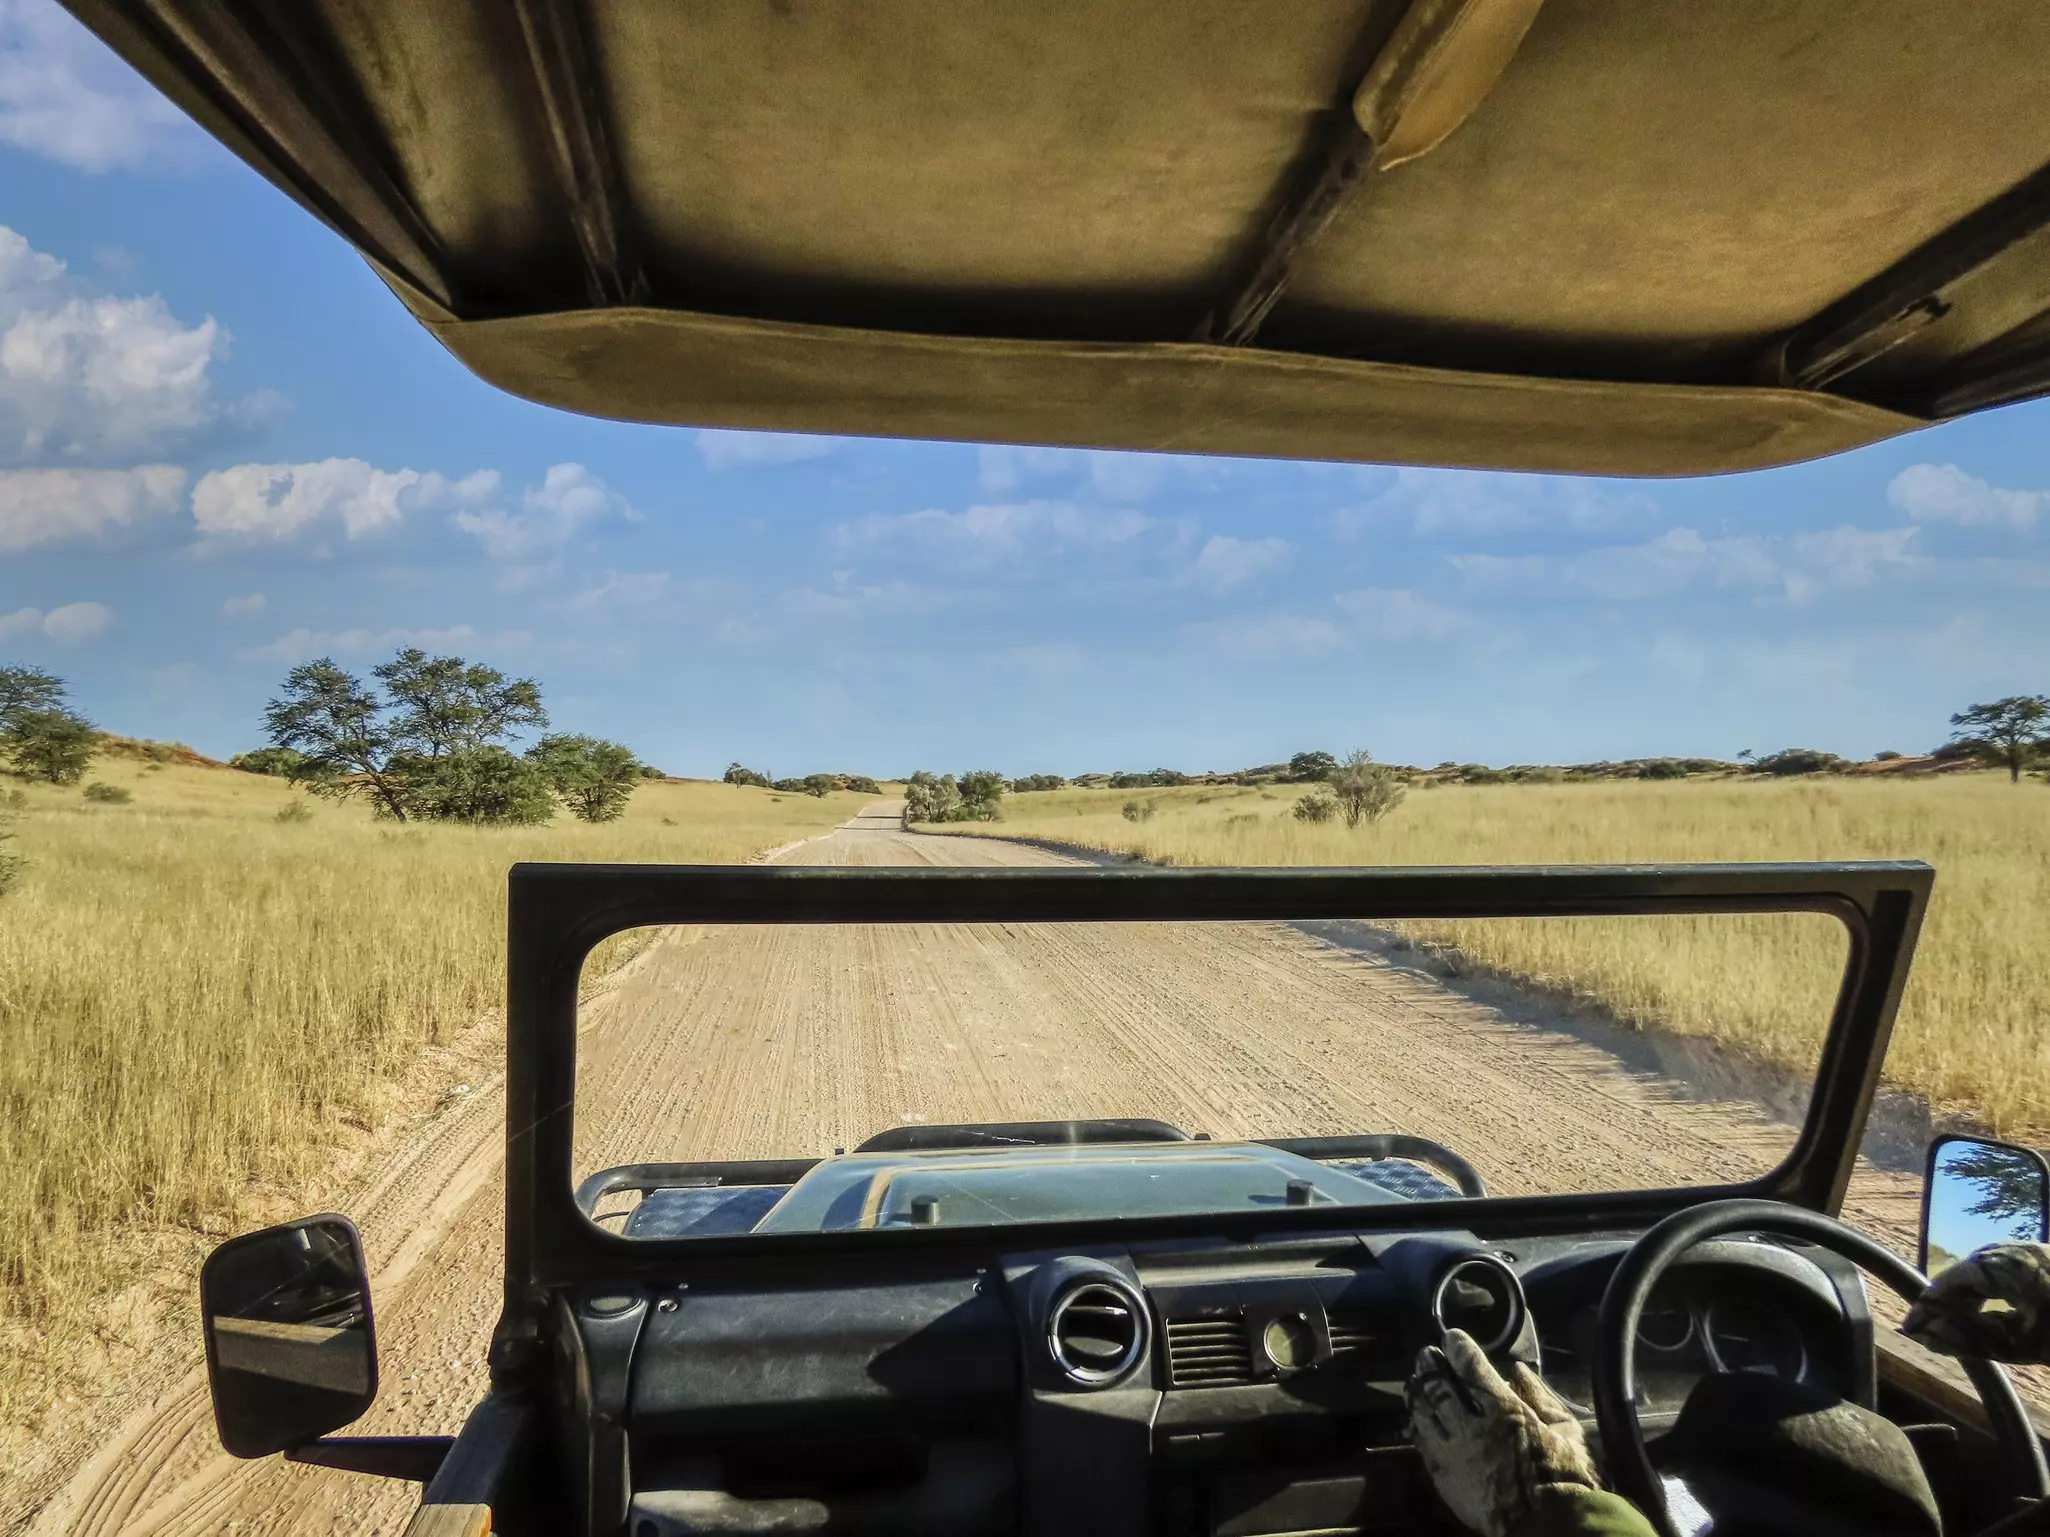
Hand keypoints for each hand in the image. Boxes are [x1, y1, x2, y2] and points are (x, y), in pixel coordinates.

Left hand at [1407, 1327, 1600, 1536]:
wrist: (1548, 1528)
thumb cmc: (1565, 1478)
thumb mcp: (1566, 1431)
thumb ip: (1541, 1397)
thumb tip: (1520, 1370)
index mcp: (1504, 1409)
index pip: (1471, 1366)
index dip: (1458, 1347)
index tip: (1451, 1337)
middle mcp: (1472, 1424)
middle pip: (1440, 1384)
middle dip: (1430, 1365)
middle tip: (1425, 1355)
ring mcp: (1453, 1450)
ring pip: (1424, 1410)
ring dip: (1417, 1391)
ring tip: (1414, 1381)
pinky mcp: (1443, 1475)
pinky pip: (1422, 1442)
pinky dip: (1417, 1424)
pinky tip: (1415, 1418)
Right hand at [1903, 1242, 2049, 1363]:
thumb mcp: (2019, 1344)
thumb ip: (1971, 1339)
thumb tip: (1928, 1337)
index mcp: (2001, 1265)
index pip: (1947, 1281)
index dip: (1926, 1306)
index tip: (1910, 1328)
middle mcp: (2010, 1250)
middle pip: (1964, 1274)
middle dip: (1947, 1303)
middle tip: (1931, 1331)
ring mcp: (2028, 1252)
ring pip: (1983, 1272)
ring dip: (1968, 1299)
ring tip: (1956, 1326)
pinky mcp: (2040, 1260)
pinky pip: (2003, 1272)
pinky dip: (1989, 1293)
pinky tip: (1987, 1314)